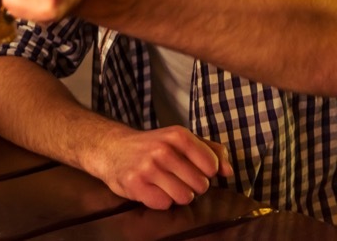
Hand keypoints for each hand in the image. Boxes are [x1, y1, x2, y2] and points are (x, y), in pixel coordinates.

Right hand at [87, 125, 233, 209]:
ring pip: (184, 197)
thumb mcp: (180, 139)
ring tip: (163, 183)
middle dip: (190, 185)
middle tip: (174, 176)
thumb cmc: (151, 146)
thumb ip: (211, 151)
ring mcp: (147, 167)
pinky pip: (164, 204)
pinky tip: (151, 188)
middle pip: (200, 185)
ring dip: (176, 195)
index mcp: (178, 135)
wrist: (111, 148)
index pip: (212, 166)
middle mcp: (162, 150)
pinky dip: (159, 200)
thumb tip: (228, 171)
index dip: (204, 171)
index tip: (190, 166)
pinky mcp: (135, 184)